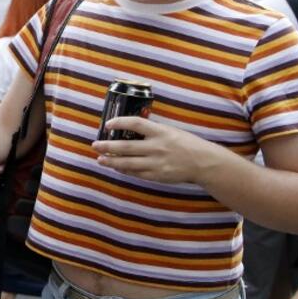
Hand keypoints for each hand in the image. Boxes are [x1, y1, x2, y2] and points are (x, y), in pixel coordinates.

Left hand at [91, 116, 214, 183]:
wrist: (203, 163)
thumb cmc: (186, 144)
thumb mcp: (171, 131)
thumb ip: (152, 131)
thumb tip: (129, 130)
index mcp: (161, 131)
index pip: (135, 123)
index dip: (119, 122)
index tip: (107, 124)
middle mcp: (156, 147)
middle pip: (125, 146)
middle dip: (107, 146)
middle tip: (95, 145)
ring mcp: (155, 163)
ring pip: (127, 163)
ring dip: (111, 161)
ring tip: (100, 159)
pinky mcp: (156, 176)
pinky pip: (135, 173)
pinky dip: (124, 170)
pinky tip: (116, 168)